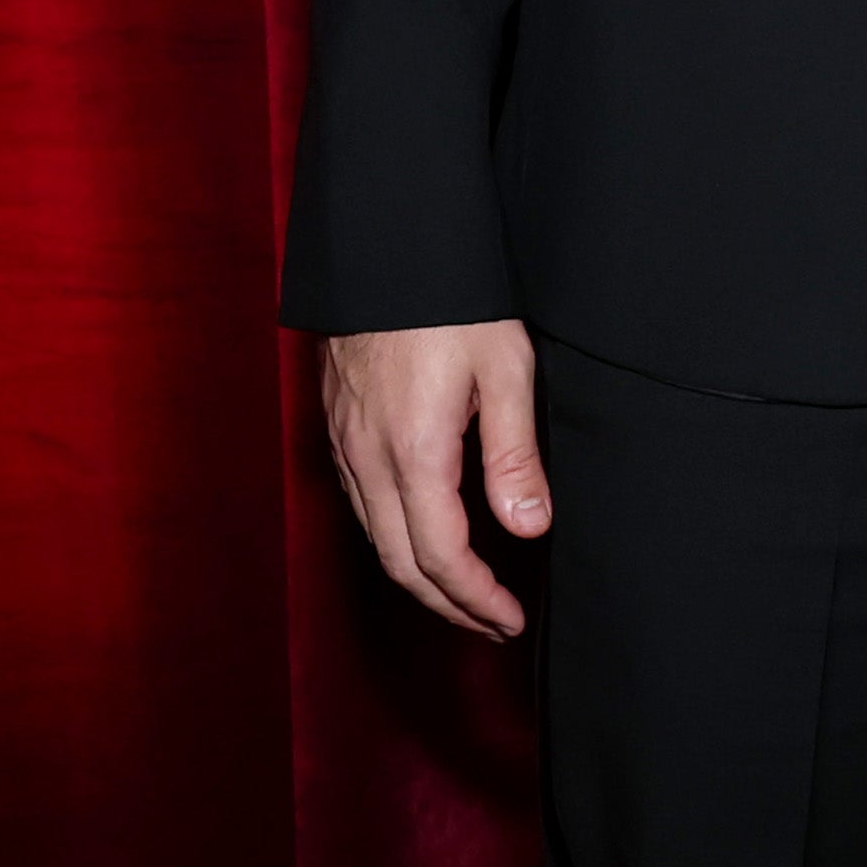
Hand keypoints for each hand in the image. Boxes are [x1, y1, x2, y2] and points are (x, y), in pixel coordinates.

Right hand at [318, 319, 546, 637]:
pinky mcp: (338, 425)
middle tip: (492, 623)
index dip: (475, 600)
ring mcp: (345, 443)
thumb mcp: (504, 368)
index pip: (440, 557)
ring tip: (465, 593)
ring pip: (374, 537)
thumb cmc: (453, 299)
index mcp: (414, 452)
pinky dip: (393, 538)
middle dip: (447, 604)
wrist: (385, 243)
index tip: (510, 620)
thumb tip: (529, 530)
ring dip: (419, 576)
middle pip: (399, 563)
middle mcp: (368, 458)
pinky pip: (360, 504)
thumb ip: (514, 454)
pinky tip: (421, 534)